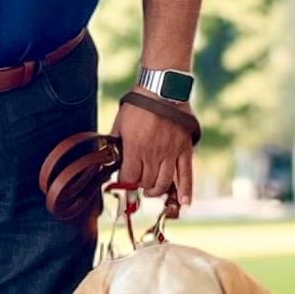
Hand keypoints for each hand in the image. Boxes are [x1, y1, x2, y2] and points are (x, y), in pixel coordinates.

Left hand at [109, 90, 193, 204]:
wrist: (162, 90)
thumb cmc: (138, 106)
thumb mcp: (119, 123)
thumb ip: (115, 144)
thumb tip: (108, 159)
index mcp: (135, 148)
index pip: (129, 177)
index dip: (125, 181)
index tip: (125, 178)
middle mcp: (153, 154)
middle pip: (146, 182)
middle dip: (140, 185)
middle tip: (138, 180)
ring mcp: (171, 153)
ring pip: (164, 183)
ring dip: (156, 190)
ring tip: (152, 190)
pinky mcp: (184, 150)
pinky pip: (187, 175)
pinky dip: (186, 191)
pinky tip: (184, 203)